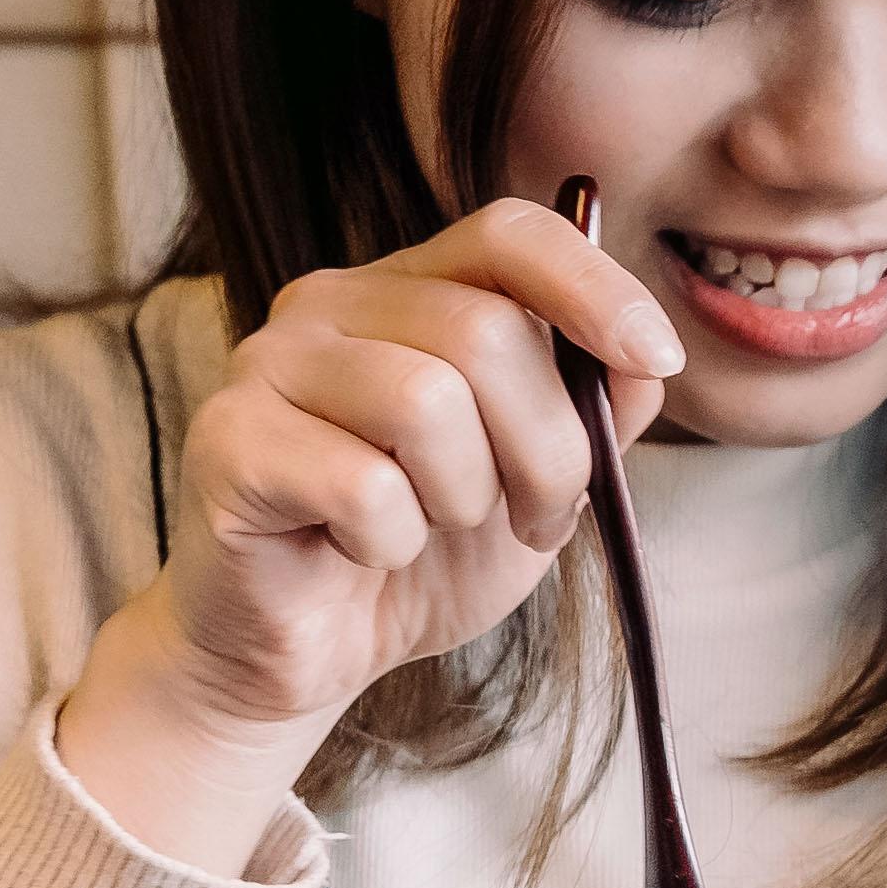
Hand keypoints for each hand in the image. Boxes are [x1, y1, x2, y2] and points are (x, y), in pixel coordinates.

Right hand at [54, 201, 679, 865]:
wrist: (307, 653)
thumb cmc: (418, 556)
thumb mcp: (533, 484)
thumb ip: (591, 414)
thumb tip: (645, 359)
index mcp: (409, 291)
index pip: (508, 234)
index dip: (596, 286)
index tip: (658, 359)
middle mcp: (331, 304)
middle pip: (485, 332)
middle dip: (547, 450)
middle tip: (534, 519)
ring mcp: (267, 364)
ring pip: (425, 401)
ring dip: (464, 496)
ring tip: (434, 531)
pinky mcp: (228, 442)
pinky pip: (362, 485)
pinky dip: (391, 542)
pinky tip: (362, 553)